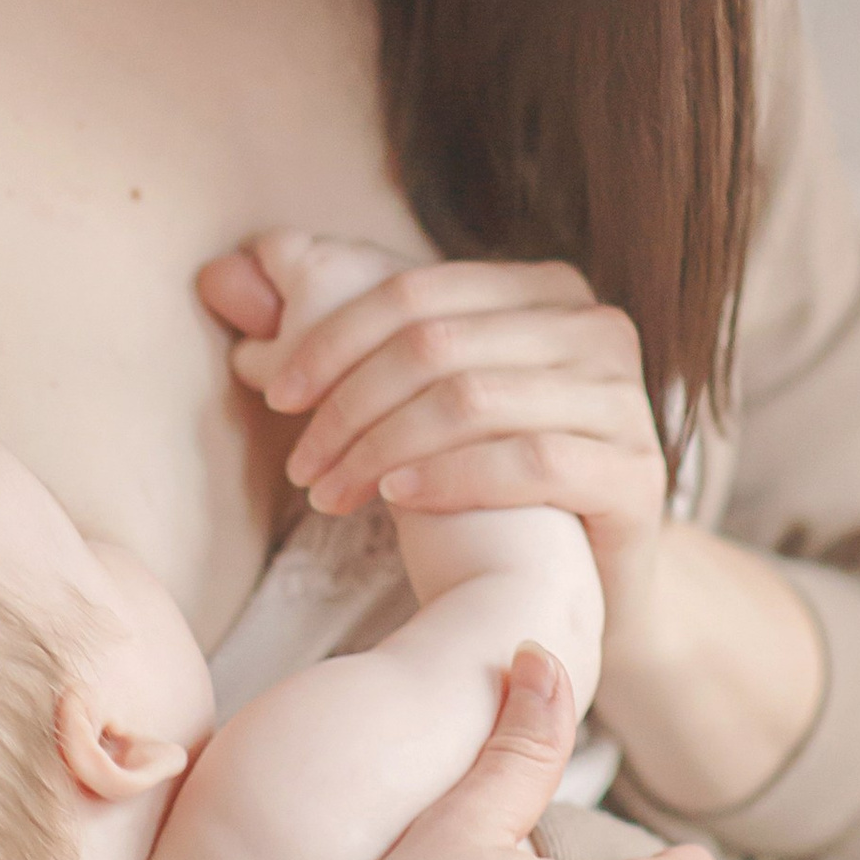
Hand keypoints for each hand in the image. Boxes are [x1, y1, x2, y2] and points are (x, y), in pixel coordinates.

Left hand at [199, 233, 669, 607]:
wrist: (588, 586)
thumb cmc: (491, 483)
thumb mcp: (417, 399)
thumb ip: (332, 335)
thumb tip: (221, 274)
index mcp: (546, 290)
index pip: (415, 292)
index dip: (333, 338)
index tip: (276, 395)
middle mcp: (596, 328)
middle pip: (436, 345)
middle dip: (349, 404)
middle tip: (301, 465)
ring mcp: (625, 399)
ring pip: (473, 399)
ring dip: (381, 447)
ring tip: (329, 492)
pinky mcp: (637, 473)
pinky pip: (529, 460)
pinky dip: (449, 476)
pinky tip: (396, 501)